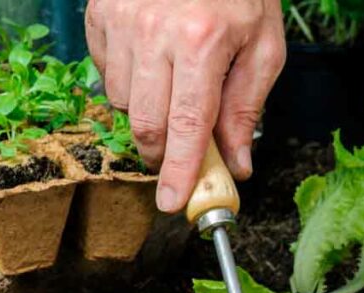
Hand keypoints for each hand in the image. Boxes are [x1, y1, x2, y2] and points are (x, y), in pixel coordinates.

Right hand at [85, 0, 286, 211]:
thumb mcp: (264, 47)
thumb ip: (247, 108)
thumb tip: (238, 165)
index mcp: (201, 42)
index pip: (186, 126)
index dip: (179, 171)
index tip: (172, 203)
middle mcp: (153, 32)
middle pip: (145, 123)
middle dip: (162, 152)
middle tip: (180, 156)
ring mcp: (120, 21)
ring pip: (121, 102)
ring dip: (148, 113)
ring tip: (176, 87)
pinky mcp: (99, 13)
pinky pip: (105, 71)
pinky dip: (129, 81)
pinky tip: (154, 62)